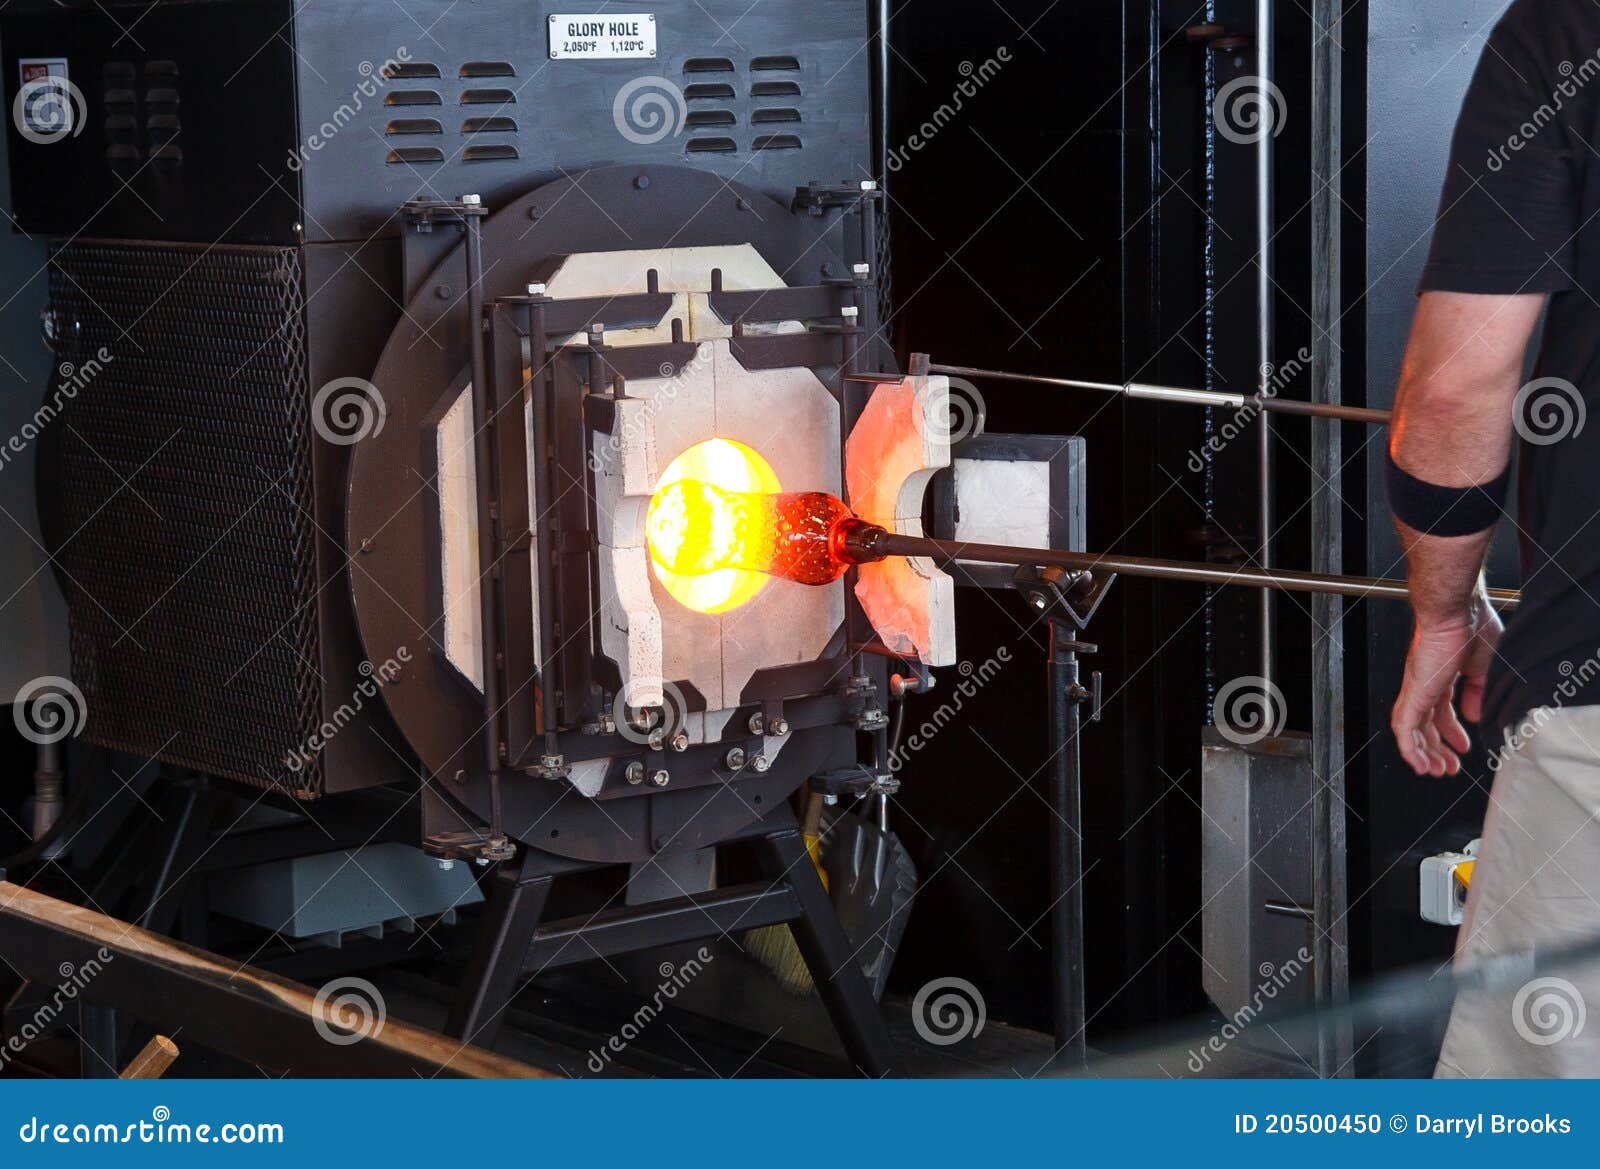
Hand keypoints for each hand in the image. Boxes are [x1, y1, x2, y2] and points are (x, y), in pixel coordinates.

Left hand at [1391, 596, 1502, 775]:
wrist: (1456, 610)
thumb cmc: (1472, 625)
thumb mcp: (1485, 666)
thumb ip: (1478, 692)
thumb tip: (1475, 716)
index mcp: (1443, 674)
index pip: (1442, 710)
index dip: (1451, 732)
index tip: (1463, 747)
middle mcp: (1425, 682)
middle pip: (1425, 724)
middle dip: (1435, 748)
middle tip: (1446, 767)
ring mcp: (1417, 688)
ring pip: (1411, 729)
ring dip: (1422, 754)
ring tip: (1433, 771)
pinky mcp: (1413, 692)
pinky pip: (1403, 726)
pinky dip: (1409, 748)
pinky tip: (1418, 763)